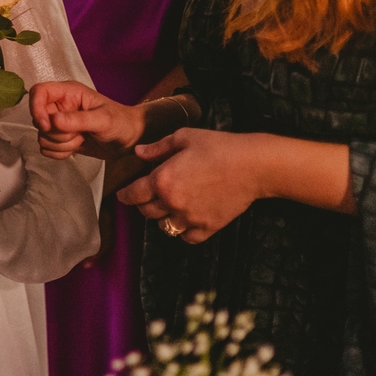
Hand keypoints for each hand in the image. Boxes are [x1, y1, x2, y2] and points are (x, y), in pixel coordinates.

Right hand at [29, 81, 143, 160]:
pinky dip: (60, 153)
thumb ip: (78, 120)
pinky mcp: (60, 139)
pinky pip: (47, 149)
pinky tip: (77, 147)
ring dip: (61, 144)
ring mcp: (59, 123)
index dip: (36, 108)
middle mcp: (60, 106)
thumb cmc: (121, 122)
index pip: (38, 92)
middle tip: (79, 134)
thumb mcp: (103, 120)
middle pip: (38, 119)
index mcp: (68, 93)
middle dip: (57, 133)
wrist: (130, 139)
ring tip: (81, 139)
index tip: (47, 125)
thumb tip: (53, 120)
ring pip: (42, 136)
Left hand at [117, 128, 263, 243]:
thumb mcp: (184, 137)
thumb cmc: (219, 146)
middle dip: (144, 204)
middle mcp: (173, 203)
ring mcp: (191, 218)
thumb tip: (139, 153)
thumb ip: (158, 148)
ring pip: (165, 227)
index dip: (125, 195)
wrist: (253, 165)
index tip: (122, 195)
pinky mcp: (209, 227)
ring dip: (163, 218)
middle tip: (149, 196)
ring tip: (169, 207)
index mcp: (162, 180)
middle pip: (147, 212)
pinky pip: (188, 238)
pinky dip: (184, 231)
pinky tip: (187, 219)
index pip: (133, 194)